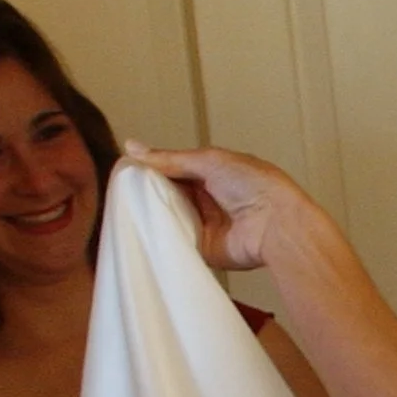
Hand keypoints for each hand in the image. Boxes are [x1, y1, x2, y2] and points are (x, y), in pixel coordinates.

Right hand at [120, 141, 313, 275]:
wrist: (276, 225)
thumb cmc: (252, 185)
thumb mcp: (208, 160)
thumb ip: (170, 159)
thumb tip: (132, 147)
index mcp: (214, 174)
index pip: (176, 170)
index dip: (153, 169)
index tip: (126, 169)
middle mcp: (209, 199)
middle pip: (171, 194)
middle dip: (149, 192)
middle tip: (120, 189)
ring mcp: (207, 224)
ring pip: (171, 218)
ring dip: (153, 214)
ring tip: (123, 208)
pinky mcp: (205, 248)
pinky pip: (179, 242)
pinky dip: (163, 237)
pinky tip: (139, 231)